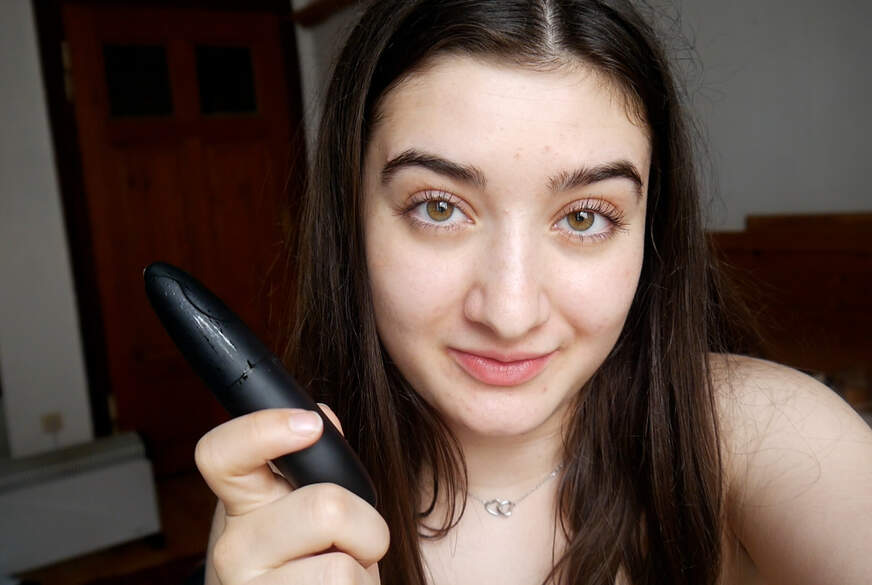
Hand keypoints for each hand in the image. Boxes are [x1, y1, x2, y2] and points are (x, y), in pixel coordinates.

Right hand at [195, 406, 388, 583]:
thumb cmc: (316, 562)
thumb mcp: (314, 510)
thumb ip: (321, 463)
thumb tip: (324, 417)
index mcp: (245, 503)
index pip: (219, 454)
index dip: (261, 429)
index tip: (310, 425)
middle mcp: (236, 547)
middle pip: (325, 508)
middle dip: (367, 525)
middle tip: (355, 544)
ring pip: (341, 565)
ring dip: (365, 569)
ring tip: (345, 576)